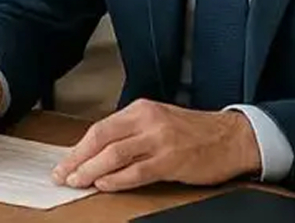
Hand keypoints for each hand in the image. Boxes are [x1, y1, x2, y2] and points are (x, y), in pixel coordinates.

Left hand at [51, 100, 260, 191]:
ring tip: (78, 182)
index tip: (64, 162)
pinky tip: (105, 185)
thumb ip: (131, 132)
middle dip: (78, 160)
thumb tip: (98, 153)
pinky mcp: (171, 160)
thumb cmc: (195, 132)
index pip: (100, 128)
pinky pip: (136, 172)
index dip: (78, 148)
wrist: (231, 137)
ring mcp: (159, 140)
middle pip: (101, 139)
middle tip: (62, 175)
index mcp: (141, 109)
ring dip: (92, 171)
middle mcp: (147, 121)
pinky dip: (117, 180)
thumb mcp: (158, 121)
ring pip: (114, 155)